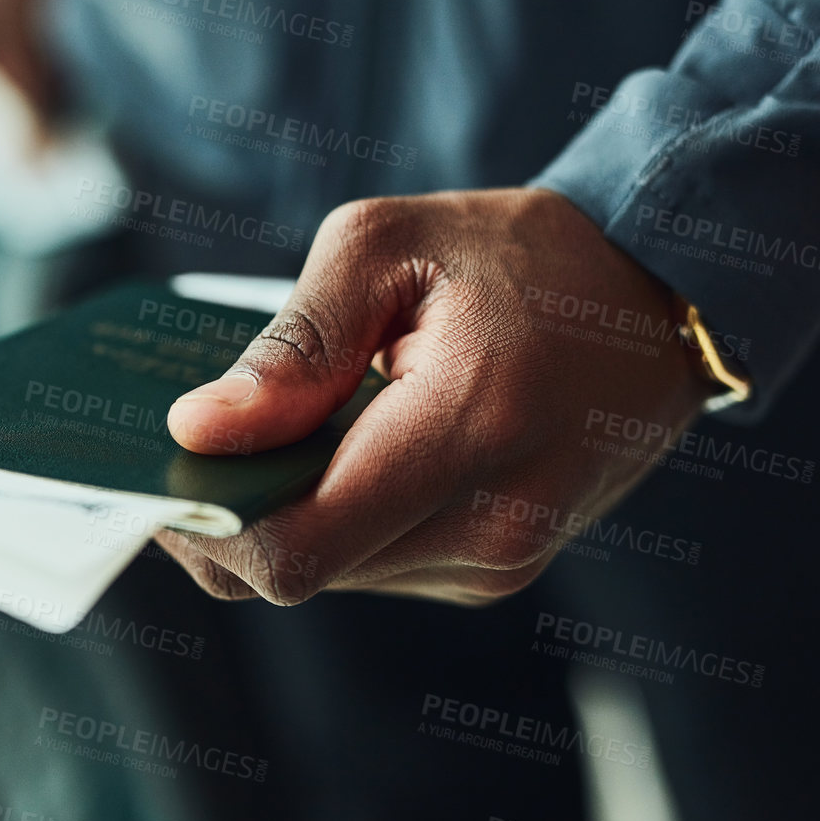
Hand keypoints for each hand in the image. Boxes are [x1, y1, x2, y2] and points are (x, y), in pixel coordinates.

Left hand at [156, 188, 712, 605]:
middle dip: (229, 516)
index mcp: (467, 433)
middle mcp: (491, 527)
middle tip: (194, 440)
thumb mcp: (391, 245)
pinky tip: (332, 450)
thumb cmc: (520, 256)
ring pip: (331, 575)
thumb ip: (294, 345)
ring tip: (272, 431)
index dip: (207, 527)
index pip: (296, 550)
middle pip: (299, 573)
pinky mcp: (497, 568)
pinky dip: (332, 517)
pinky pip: (374, 564)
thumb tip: (201, 430)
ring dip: (281, 515)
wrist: (661, 300)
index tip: (158, 471)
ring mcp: (500, 562)